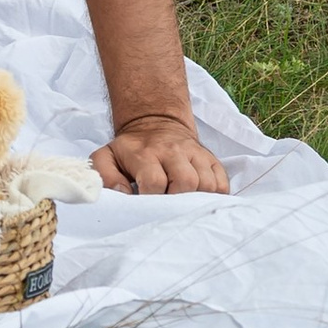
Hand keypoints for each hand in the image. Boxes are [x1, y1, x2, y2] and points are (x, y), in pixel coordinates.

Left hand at [91, 110, 229, 196]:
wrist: (154, 122)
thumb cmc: (131, 149)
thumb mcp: (107, 156)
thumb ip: (105, 175)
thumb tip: (124, 194)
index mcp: (145, 153)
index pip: (155, 181)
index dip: (152, 198)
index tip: (147, 202)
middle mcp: (173, 150)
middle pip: (186, 182)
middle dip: (178, 200)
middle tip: (169, 205)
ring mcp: (194, 153)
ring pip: (207, 183)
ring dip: (197, 198)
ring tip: (183, 201)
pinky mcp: (211, 159)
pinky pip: (222, 183)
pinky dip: (214, 195)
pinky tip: (199, 197)